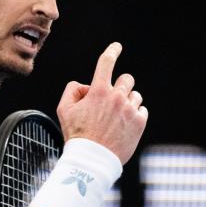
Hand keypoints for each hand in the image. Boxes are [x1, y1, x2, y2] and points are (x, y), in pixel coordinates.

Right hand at [55, 42, 147, 163]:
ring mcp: (130, 109)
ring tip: (116, 119)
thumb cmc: (77, 135)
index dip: (112, 51)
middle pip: (127, 79)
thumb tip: (87, 87)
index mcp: (98, 90)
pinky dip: (135, 116)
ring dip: (127, 103)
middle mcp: (116, 96)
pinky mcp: (139, 122)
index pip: (106, 62)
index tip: (117, 46)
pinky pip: (142, 111)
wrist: (92, 160)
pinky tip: (124, 127)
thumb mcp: (63, 110)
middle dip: (120, 87)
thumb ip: (72, 90)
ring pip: (135, 96)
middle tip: (112, 101)